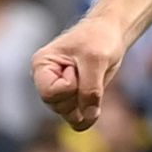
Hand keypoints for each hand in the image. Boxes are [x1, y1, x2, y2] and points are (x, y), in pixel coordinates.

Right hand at [34, 14, 128, 131]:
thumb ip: (90, 89)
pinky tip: (96, 104)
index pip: (49, 93)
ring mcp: (57, 90)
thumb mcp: (96, 60)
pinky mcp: (71, 96)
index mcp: (41, 65)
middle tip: (88, 73)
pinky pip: (76, 117)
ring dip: (85, 104)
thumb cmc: (99, 39)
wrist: (110, 34)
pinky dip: (88, 113)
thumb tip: (87, 117)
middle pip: (58, 106)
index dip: (69, 86)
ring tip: (92, 79)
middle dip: (78, 95)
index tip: (77, 67)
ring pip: (67, 113)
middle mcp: (44, 80)